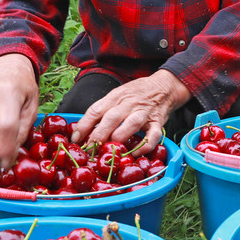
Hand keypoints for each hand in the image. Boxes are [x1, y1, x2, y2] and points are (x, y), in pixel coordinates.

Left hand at [71, 70, 191, 151]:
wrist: (164, 87)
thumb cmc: (135, 94)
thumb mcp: (116, 95)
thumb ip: (103, 110)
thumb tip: (83, 130)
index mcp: (115, 97)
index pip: (96, 109)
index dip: (84, 125)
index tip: (75, 139)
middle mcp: (128, 104)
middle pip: (111, 118)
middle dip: (99, 135)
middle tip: (89, 149)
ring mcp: (144, 113)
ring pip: (131, 125)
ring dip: (119, 138)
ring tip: (110, 151)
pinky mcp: (158, 122)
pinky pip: (153, 136)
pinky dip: (145, 146)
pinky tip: (136, 153)